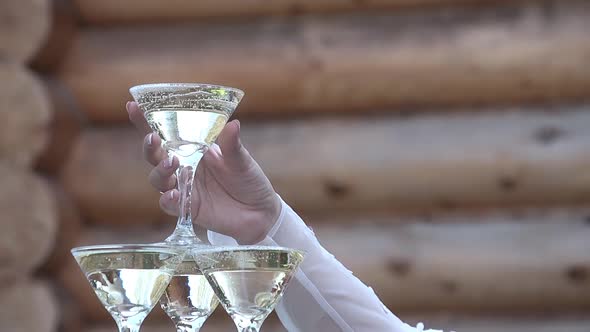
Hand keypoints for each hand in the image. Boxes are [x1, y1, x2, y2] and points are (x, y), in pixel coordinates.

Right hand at [126, 101, 280, 243]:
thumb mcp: (242, 160)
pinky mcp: (187, 208)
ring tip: (171, 164)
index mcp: (193, 147)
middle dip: (149, 146)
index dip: (146, 120)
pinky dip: (168, 200)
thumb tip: (232, 124)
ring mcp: (183, 187)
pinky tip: (174, 195)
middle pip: (155, 154)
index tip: (133, 105)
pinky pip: (170, 204)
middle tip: (154, 138)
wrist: (260, 212)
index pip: (166, 131)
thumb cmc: (249, 179)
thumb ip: (232, 145)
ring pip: (158, 178)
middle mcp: (183, 166)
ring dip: (160, 171)